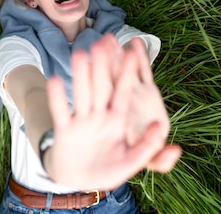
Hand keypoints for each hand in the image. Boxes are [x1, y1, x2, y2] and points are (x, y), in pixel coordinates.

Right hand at [44, 34, 177, 189]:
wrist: (79, 180)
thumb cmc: (109, 170)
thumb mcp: (133, 161)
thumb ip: (149, 148)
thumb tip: (166, 134)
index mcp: (118, 119)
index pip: (124, 92)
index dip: (127, 73)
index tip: (131, 53)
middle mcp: (100, 115)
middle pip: (101, 87)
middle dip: (102, 65)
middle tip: (103, 41)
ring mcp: (81, 120)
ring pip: (81, 94)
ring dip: (80, 75)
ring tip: (80, 53)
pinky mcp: (64, 130)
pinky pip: (61, 111)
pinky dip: (57, 98)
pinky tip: (55, 80)